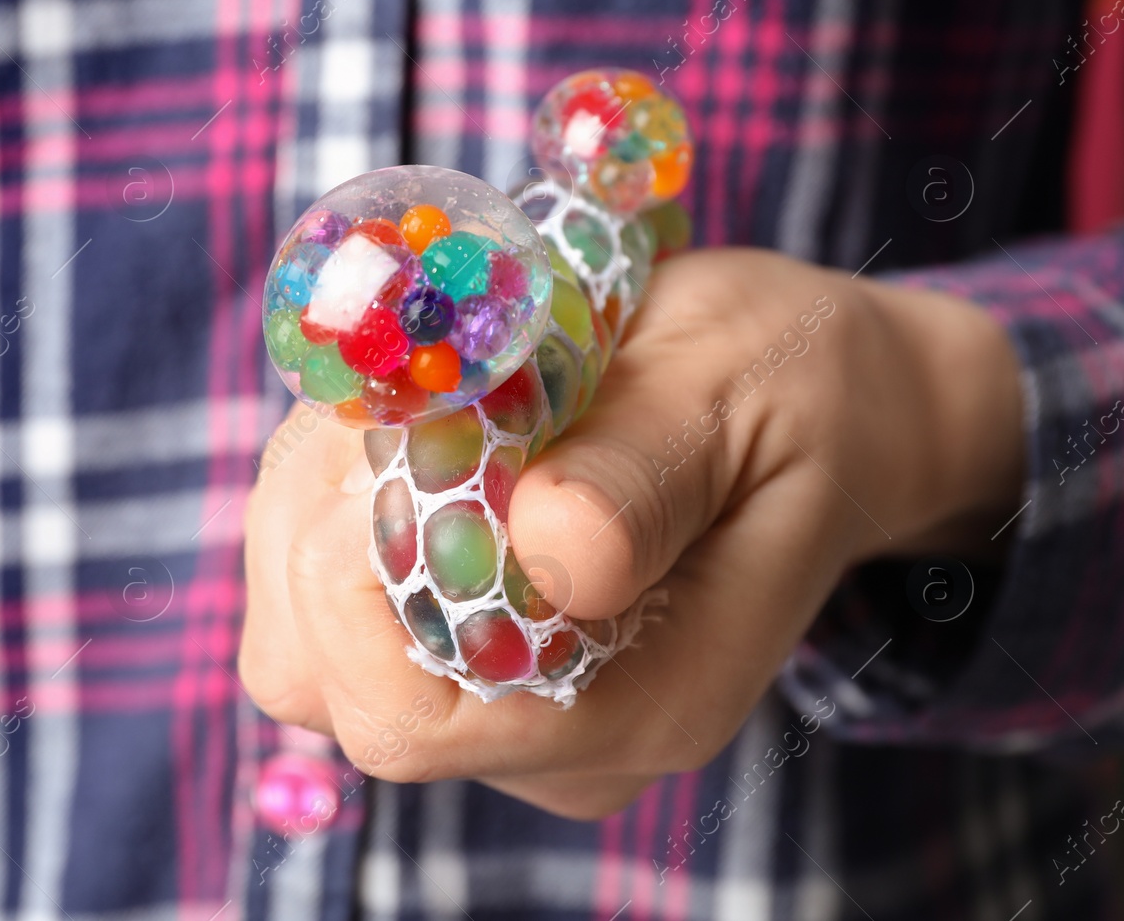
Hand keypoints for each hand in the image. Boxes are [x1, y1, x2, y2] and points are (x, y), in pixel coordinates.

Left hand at [241, 247, 1022, 818]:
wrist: (823, 406)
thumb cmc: (788, 382)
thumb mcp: (734, 389)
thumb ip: (643, 478)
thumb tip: (551, 551)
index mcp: (644, 703)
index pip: (408, 723)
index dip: (346, 592)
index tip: (384, 446)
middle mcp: (561, 741)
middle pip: (325, 683)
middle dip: (313, 527)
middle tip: (391, 402)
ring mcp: (503, 707)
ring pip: (301, 642)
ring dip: (309, 507)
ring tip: (408, 407)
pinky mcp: (460, 656)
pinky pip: (320, 607)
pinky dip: (321, 509)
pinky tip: (399, 434)